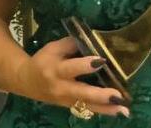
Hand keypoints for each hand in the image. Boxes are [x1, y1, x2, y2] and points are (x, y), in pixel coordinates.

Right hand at [16, 37, 130, 116]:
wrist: (27, 81)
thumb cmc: (43, 60)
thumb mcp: (53, 47)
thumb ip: (71, 44)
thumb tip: (91, 39)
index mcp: (55, 69)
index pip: (71, 68)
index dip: (85, 65)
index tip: (101, 61)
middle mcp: (61, 87)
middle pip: (82, 92)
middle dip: (100, 95)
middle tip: (117, 95)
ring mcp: (66, 100)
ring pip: (87, 105)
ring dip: (106, 108)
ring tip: (123, 109)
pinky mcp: (69, 106)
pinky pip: (86, 110)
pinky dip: (102, 111)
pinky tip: (116, 111)